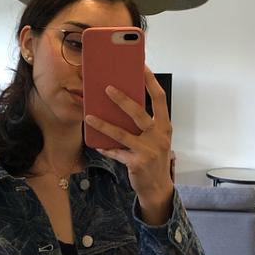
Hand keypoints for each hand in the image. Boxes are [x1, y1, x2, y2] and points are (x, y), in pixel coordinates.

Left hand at [84, 67, 173, 224]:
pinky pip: (116, 152)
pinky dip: (105, 148)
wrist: (157, 188)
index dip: (151, 82)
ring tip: (89, 116)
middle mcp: (158, 137)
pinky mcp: (136, 163)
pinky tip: (96, 144)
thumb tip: (123, 104)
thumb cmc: (154, 159)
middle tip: (107, 88)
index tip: (142, 66)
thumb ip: (145, 124)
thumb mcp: (156, 139)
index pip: (160, 99)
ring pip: (122, 134)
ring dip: (103, 124)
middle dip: (122, 100)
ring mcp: (148, 151)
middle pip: (139, 113)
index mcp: (165, 127)